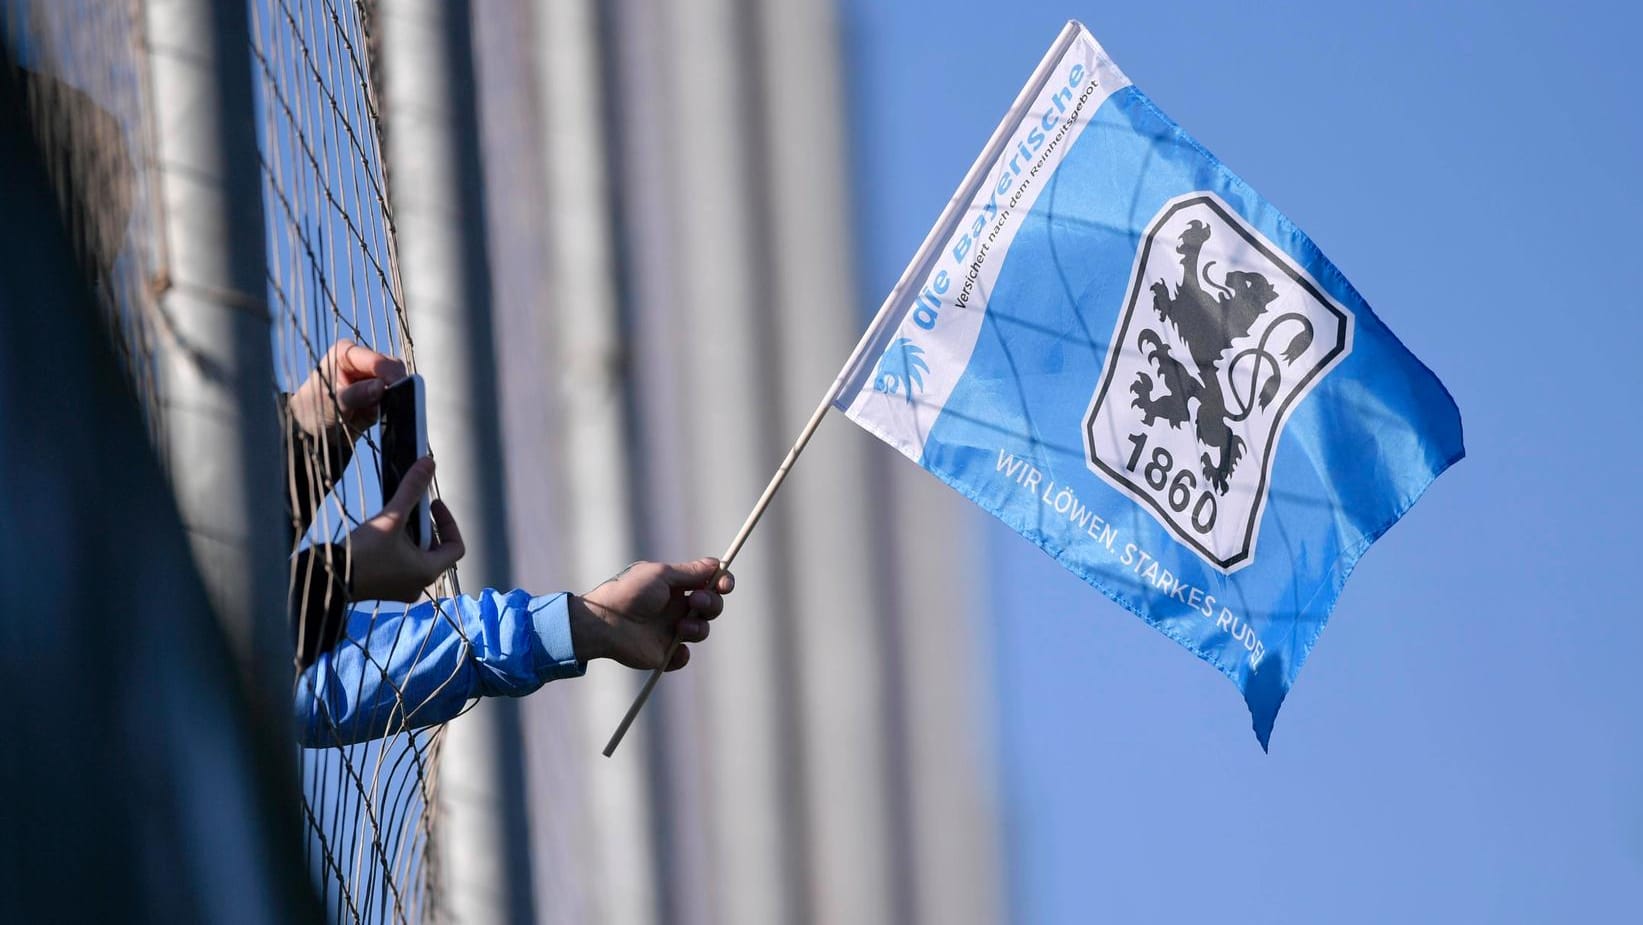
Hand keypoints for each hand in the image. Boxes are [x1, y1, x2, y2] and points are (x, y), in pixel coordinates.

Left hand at [289, 339, 406, 442]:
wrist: (312, 430)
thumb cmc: (314, 410)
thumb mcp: (332, 403)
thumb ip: (356, 394)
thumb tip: (380, 386)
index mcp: (346, 353)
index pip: (376, 360)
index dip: (389, 374)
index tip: (395, 389)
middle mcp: (361, 362)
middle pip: (392, 368)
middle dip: (394, 385)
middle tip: (391, 402)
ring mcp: (372, 377)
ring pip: (398, 382)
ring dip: (392, 397)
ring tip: (374, 411)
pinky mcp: (379, 392)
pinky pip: (396, 397)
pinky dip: (391, 406)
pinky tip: (376, 414)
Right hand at [348, 457, 463, 601]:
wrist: (328, 580)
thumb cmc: (362, 555)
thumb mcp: (391, 518)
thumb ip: (411, 490)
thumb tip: (428, 463)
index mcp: (427, 572)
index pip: (456, 547)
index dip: (448, 522)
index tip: (432, 505)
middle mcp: (418, 585)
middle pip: (435, 550)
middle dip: (425, 527)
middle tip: (411, 510)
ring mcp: (400, 589)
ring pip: (417, 557)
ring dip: (410, 537)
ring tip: (393, 520)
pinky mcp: (383, 588)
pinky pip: (400, 565)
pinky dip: (397, 548)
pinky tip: (380, 535)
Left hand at [569, 558, 733, 670]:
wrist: (605, 622)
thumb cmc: (629, 592)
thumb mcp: (660, 574)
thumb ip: (690, 572)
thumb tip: (715, 564)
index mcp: (677, 587)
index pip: (709, 583)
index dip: (722, 583)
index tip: (726, 585)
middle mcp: (677, 607)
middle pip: (712, 606)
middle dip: (711, 605)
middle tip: (695, 602)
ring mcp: (671, 630)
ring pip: (702, 631)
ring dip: (698, 629)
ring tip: (680, 628)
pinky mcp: (663, 652)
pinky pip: (684, 656)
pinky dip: (682, 654)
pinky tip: (673, 649)